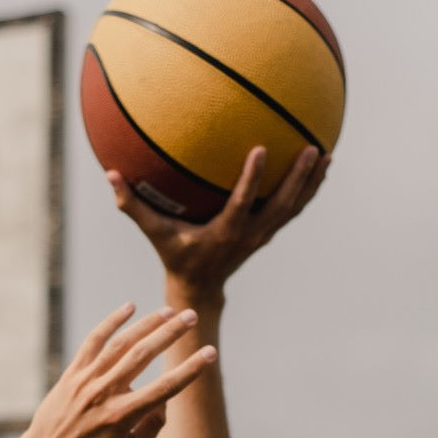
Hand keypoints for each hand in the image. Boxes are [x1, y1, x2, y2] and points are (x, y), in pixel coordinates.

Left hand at [14, 303, 216, 437]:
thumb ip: (149, 432)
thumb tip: (164, 404)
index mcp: (121, 417)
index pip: (164, 388)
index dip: (190, 369)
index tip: (210, 353)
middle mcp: (104, 393)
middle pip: (143, 355)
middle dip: (170, 334)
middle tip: (191, 316)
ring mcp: (86, 380)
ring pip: (120, 344)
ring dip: (147, 324)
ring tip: (169, 311)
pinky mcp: (72, 373)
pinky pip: (93, 341)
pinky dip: (111, 322)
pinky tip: (129, 307)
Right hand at [108, 145, 330, 300]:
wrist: (200, 288)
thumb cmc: (174, 255)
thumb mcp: (154, 233)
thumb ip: (133, 205)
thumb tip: (110, 174)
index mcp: (224, 233)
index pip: (243, 204)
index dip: (253, 179)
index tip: (262, 149)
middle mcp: (249, 235)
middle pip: (281, 206)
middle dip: (298, 179)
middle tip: (312, 148)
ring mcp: (262, 235)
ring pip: (294, 208)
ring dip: (311, 183)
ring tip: (326, 154)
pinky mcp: (267, 233)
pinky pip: (293, 210)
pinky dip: (308, 190)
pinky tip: (319, 168)